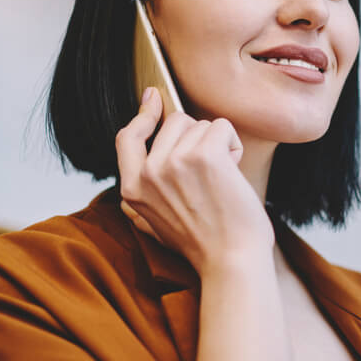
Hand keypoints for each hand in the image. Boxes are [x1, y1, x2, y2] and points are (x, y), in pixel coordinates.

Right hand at [115, 87, 274, 275]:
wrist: (232, 261)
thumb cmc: (204, 244)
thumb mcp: (156, 222)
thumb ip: (145, 192)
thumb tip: (146, 160)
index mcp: (133, 189)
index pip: (127, 138)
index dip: (142, 115)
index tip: (154, 98)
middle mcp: (149, 173)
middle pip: (174, 123)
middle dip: (197, 139)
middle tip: (209, 174)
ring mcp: (174, 162)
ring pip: (200, 124)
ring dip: (218, 145)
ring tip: (221, 179)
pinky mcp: (204, 155)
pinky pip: (221, 127)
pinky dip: (234, 145)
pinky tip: (233, 174)